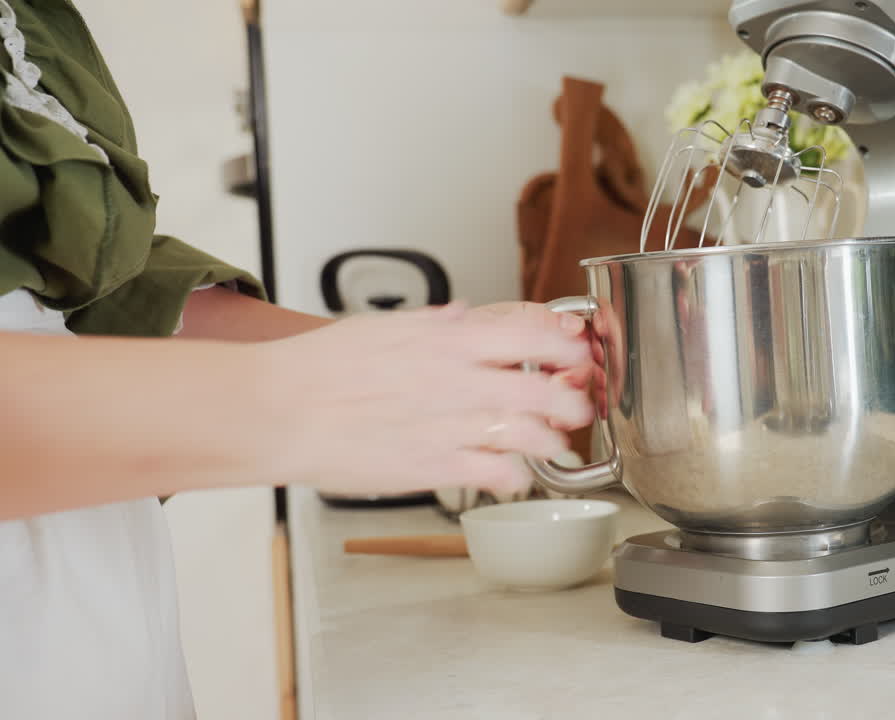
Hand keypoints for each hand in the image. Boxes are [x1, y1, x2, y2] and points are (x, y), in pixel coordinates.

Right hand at [261, 301, 592, 495]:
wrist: (280, 409)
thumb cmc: (323, 367)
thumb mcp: (388, 326)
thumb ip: (437, 324)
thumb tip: (468, 316)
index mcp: (449, 339)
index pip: (534, 331)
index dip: (570, 345)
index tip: (578, 353)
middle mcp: (458, 379)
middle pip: (548, 388)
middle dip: (575, 399)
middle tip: (577, 405)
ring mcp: (450, 425)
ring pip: (533, 434)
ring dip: (553, 441)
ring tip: (551, 443)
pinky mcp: (436, 467)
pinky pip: (500, 474)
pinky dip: (517, 476)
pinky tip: (513, 473)